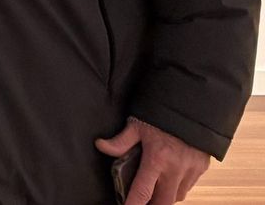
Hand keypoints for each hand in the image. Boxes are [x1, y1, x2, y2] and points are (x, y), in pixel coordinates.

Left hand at [96, 117, 211, 204]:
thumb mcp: (137, 124)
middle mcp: (175, 169)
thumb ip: (121, 140)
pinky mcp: (202, 168)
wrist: (195, 107)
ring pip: (177, 196)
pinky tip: (169, 179)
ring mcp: (191, 170)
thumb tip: (100, 145)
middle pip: (163, 202)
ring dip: (166, 197)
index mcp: (157, 159)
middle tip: (142, 202)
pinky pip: (188, 186)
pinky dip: (178, 187)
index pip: (142, 192)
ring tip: (155, 190)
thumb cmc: (163, 114)